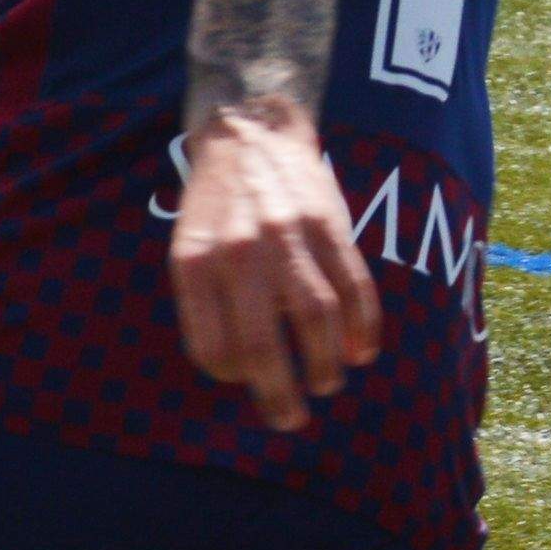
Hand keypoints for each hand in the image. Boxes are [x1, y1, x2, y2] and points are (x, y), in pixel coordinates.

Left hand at [171, 102, 381, 433]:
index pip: (214, 350)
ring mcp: (289, 239)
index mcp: (196, 264)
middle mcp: (240, 253)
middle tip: (290, 419)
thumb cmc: (215, 204)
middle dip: (281, 395)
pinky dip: (363, 329)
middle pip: (264, 346)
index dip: (232, 375)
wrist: (250, 129)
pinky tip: (361, 352)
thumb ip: (206, 303)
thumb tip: (241, 369)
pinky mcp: (330, 226)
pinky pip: (354, 290)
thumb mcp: (187, 247)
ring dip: (326, 366)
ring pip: (317, 322)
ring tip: (326, 384)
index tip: (247, 377)